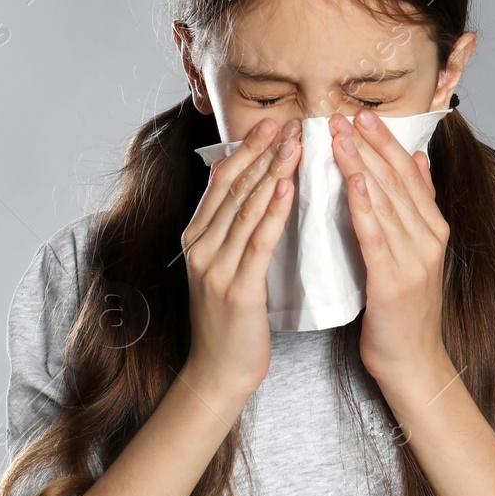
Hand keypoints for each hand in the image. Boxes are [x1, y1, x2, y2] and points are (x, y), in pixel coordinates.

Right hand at [178, 117, 301, 403]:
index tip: (272, 123)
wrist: (218, 373)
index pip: (222, 181)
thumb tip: (252, 190)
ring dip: (273, 171)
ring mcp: (215, 268)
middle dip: (264, 151)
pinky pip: (257, 243)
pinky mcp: (236, 290)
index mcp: (197, 238)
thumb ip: (234, 231)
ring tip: (296, 143)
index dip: (247, 149)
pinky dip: (273, 213)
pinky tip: (288, 189)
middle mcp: (201, 247)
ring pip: (246, 208)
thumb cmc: (231, 322)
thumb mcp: (225, 267)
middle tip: (291, 122)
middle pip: (234, 187)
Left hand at [329, 110, 453, 391]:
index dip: (384, 140)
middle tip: (342, 113)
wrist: (412, 361)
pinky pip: (377, 235)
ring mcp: (415, 258)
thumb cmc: (403, 309)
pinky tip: (352, 182)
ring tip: (338, 136)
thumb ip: (418, 205)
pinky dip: (364, 205)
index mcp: (432, 227)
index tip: (360, 114)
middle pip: (396, 179)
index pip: (407, 172)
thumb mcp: (415, 251)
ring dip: (360, 164)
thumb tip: (419, 158)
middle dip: (368, 143)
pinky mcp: (395, 280)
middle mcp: (428, 237)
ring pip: (385, 200)